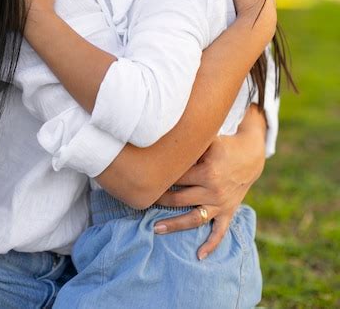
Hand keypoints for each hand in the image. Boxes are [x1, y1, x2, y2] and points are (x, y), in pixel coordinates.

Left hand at [153, 108, 265, 258]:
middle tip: (141, 201)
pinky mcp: (228, 212)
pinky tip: (199, 256)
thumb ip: (189, 142)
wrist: (250, 155)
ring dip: (174, 224)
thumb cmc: (223, 144)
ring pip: (194, 218)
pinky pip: (220, 232)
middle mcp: (213, 190)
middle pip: (179, 199)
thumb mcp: (208, 140)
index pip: (177, 177)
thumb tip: (162, 136)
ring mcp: (221, 203)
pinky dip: (211, 245)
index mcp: (207, 171)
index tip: (144, 178)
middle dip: (159, 200)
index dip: (160, 177)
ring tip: (155, 229)